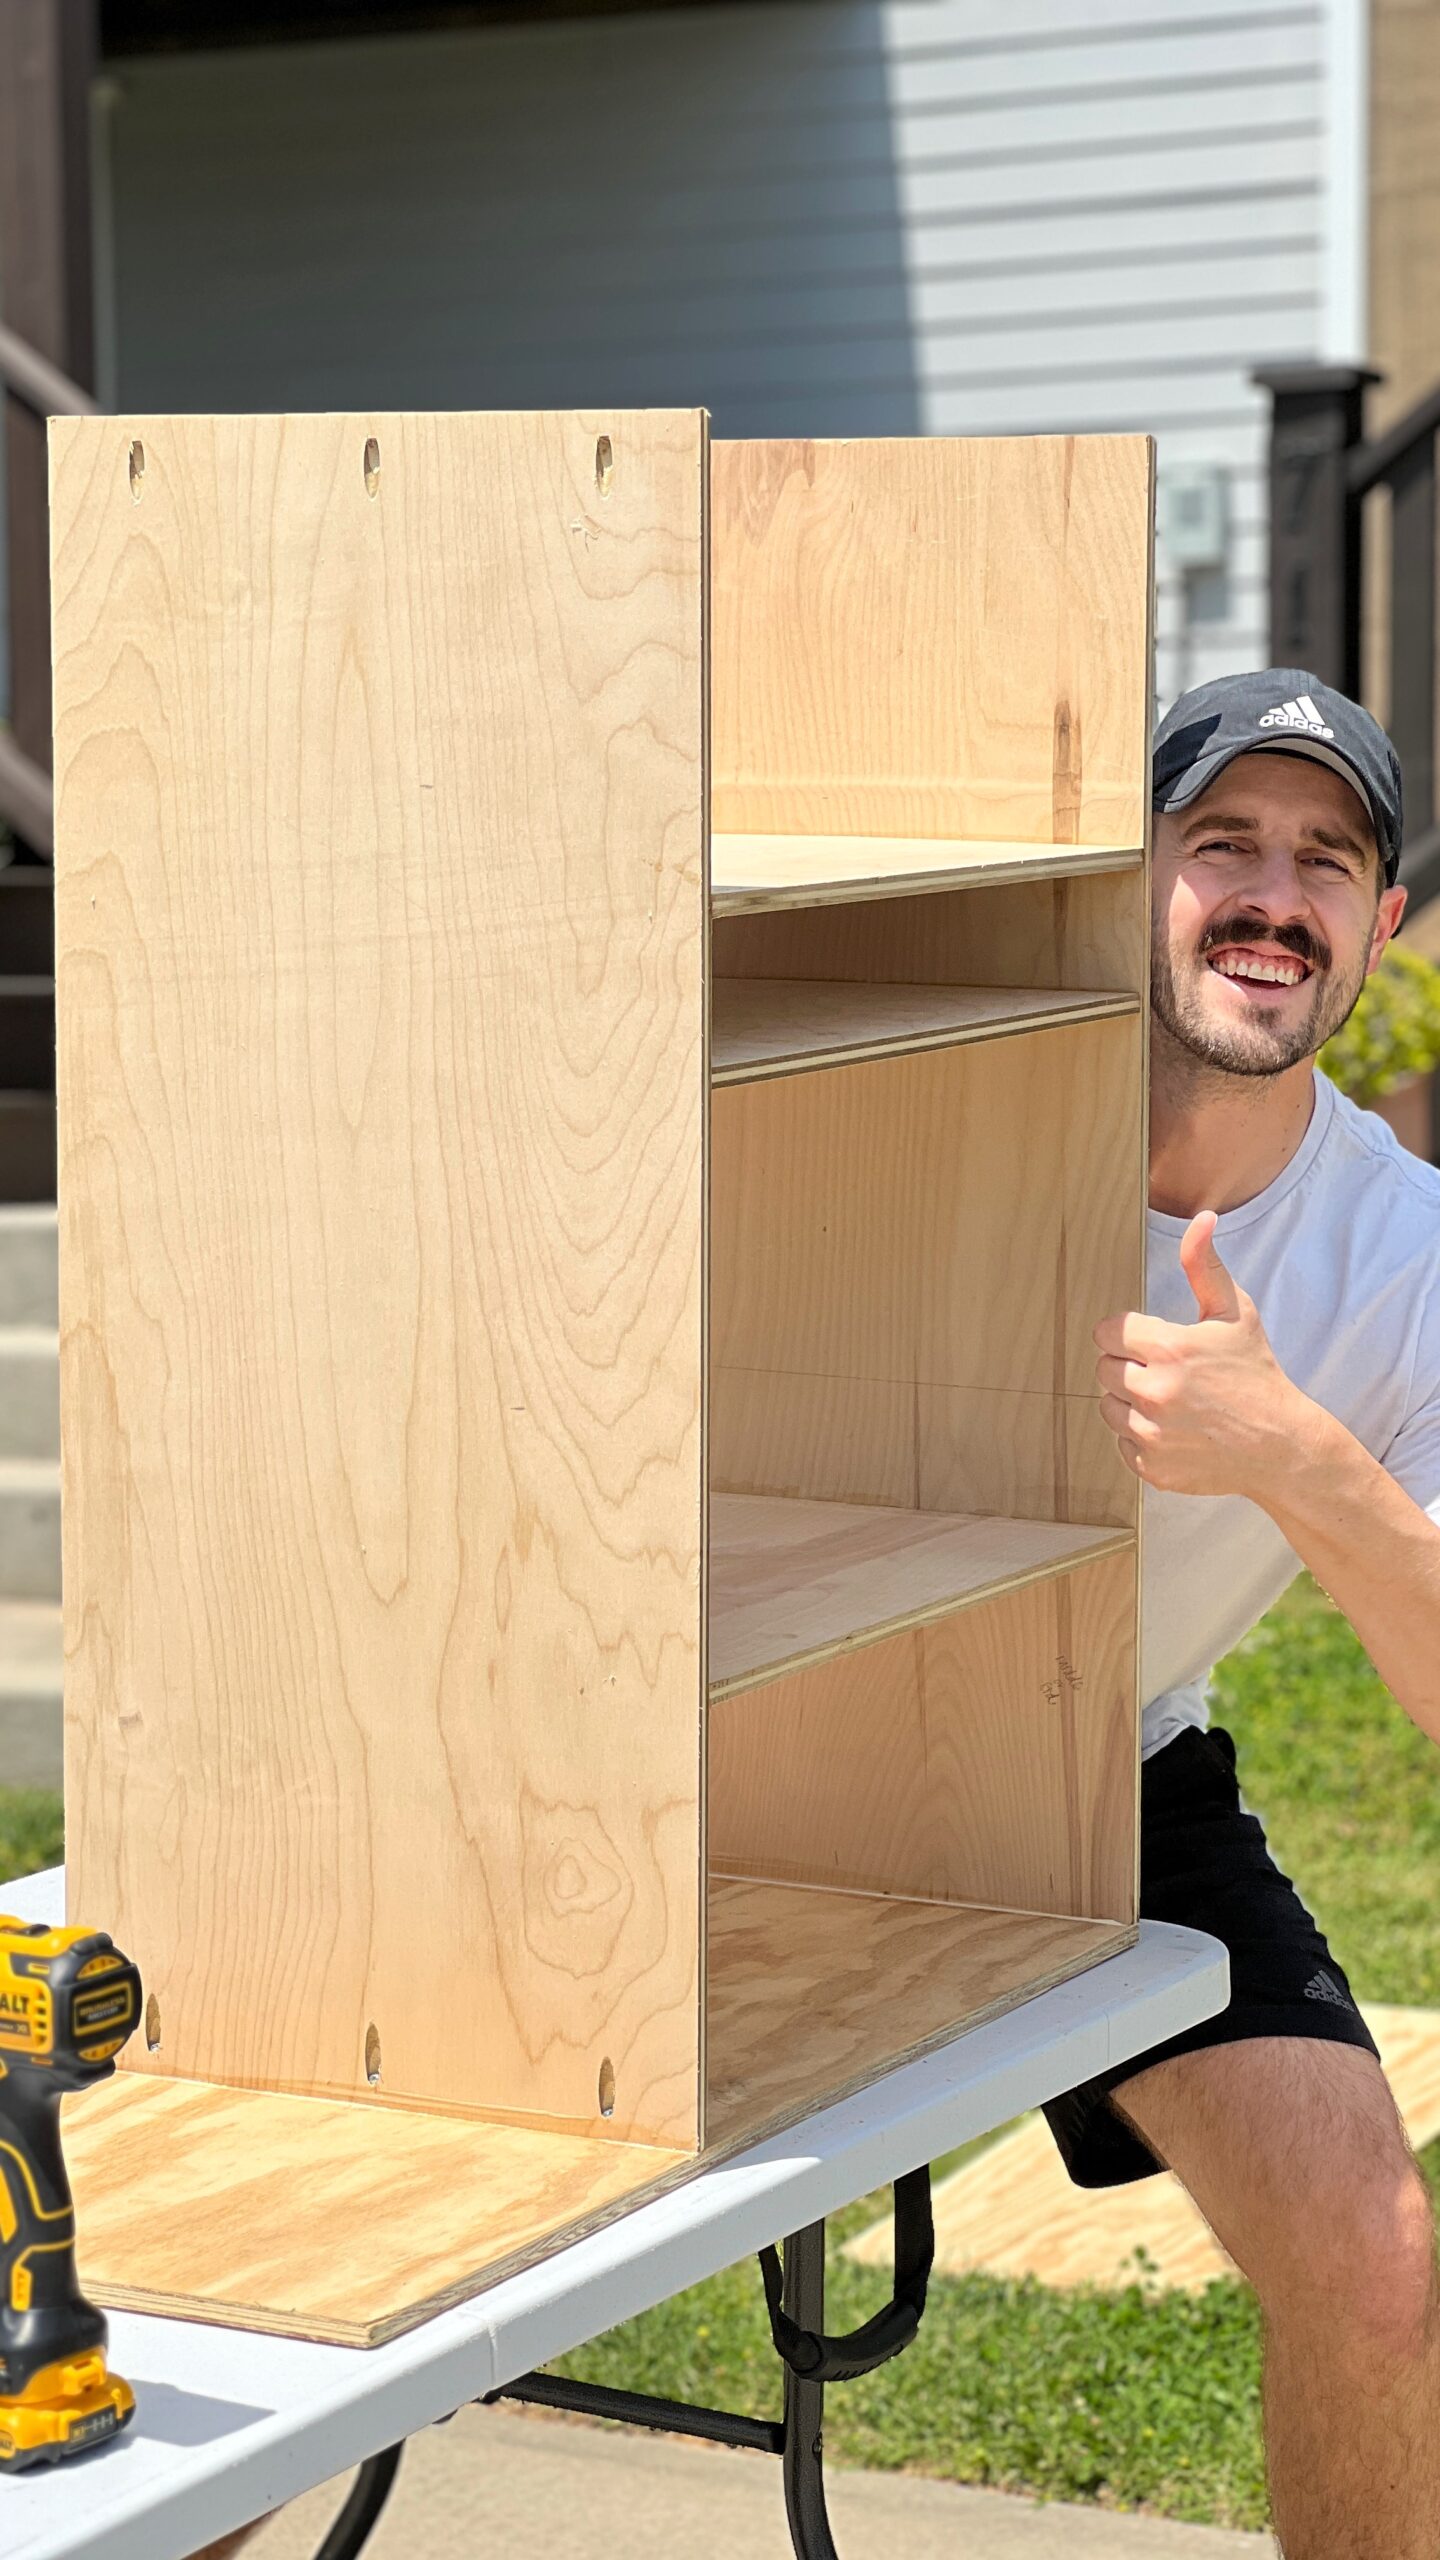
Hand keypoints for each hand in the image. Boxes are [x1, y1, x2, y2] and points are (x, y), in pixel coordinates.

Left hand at [1093, 1212, 1318, 1497]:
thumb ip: (1204, 1266)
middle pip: (1103, 1370)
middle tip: (1164, 1372)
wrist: (1280, 1445)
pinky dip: (1141, 1438)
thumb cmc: (1256, 1373)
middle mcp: (1153, 1393)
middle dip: (1127, 1366)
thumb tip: (1201, 1219)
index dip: (1126, 1334)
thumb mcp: (1235, 1313)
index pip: (1106, 1333)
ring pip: (1108, 1408)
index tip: (1150, 1341)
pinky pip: (1122, 1444)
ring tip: (1171, 1401)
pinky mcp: (1151, 1468)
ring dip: (1130, 1403)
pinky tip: (1175, 1430)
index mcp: (1169, 1349)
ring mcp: (1150, 1435)